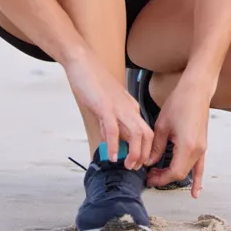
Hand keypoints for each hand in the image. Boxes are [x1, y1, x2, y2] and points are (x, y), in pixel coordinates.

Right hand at [61, 54, 152, 170]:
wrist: (83, 62)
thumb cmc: (93, 83)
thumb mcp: (105, 107)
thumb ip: (108, 124)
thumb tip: (109, 142)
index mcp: (131, 108)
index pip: (146, 132)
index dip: (144, 150)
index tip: (138, 162)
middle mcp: (129, 108)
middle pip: (147, 135)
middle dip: (144, 155)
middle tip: (134, 168)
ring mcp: (118, 107)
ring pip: (136, 134)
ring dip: (134, 153)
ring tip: (127, 166)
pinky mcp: (105, 106)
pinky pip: (113, 129)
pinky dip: (114, 145)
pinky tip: (110, 156)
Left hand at [146, 78, 209, 196]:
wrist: (196, 90)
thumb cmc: (180, 103)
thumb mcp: (161, 126)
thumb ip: (155, 147)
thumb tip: (149, 162)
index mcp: (187, 147)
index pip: (173, 173)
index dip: (160, 179)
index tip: (149, 178)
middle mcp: (197, 150)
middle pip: (181, 174)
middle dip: (164, 178)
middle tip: (150, 176)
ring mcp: (202, 148)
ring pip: (189, 171)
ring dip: (174, 176)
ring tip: (160, 176)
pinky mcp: (202, 144)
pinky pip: (200, 166)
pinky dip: (197, 179)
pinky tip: (195, 192)